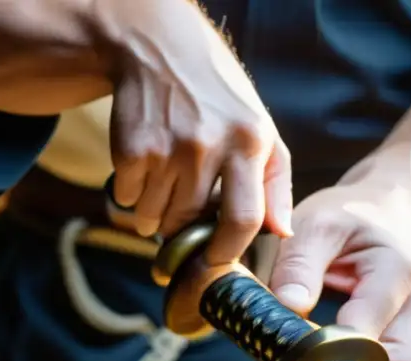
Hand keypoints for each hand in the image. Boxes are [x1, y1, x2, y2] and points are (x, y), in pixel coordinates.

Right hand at [100, 0, 292, 263]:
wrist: (160, 49)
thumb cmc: (222, 102)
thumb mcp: (263, 133)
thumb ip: (277, 187)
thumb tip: (282, 233)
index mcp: (249, 145)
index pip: (243, 219)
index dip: (228, 251)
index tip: (216, 261)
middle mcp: (208, 146)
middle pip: (190, 223)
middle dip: (184, 233)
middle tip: (185, 218)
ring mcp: (167, 147)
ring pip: (155, 217)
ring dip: (156, 217)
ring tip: (167, 187)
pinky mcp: (131, 147)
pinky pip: (129, 198)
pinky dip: (134, 195)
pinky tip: (147, 167)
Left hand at [268, 182, 410, 360]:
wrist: (388, 213)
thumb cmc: (348, 220)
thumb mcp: (315, 224)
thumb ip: (299, 263)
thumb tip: (290, 306)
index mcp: (400, 270)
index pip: (370, 334)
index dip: (333, 356)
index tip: (300, 359)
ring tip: (339, 358)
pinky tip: (361, 358)